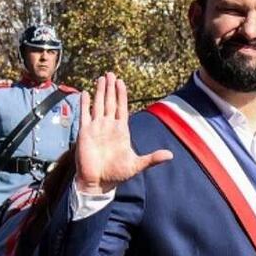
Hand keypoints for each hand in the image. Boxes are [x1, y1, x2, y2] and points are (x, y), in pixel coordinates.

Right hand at [74, 72, 172, 194]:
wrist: (99, 182)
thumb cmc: (117, 174)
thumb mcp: (137, 165)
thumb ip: (152, 159)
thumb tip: (171, 155)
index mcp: (121, 131)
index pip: (122, 108)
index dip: (122, 95)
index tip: (122, 82)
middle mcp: (109, 126)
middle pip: (110, 102)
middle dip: (111, 88)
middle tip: (111, 73)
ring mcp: (96, 128)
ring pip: (98, 105)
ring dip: (100, 91)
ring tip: (101, 78)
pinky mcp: (85, 132)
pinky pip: (85, 115)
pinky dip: (85, 104)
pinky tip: (85, 93)